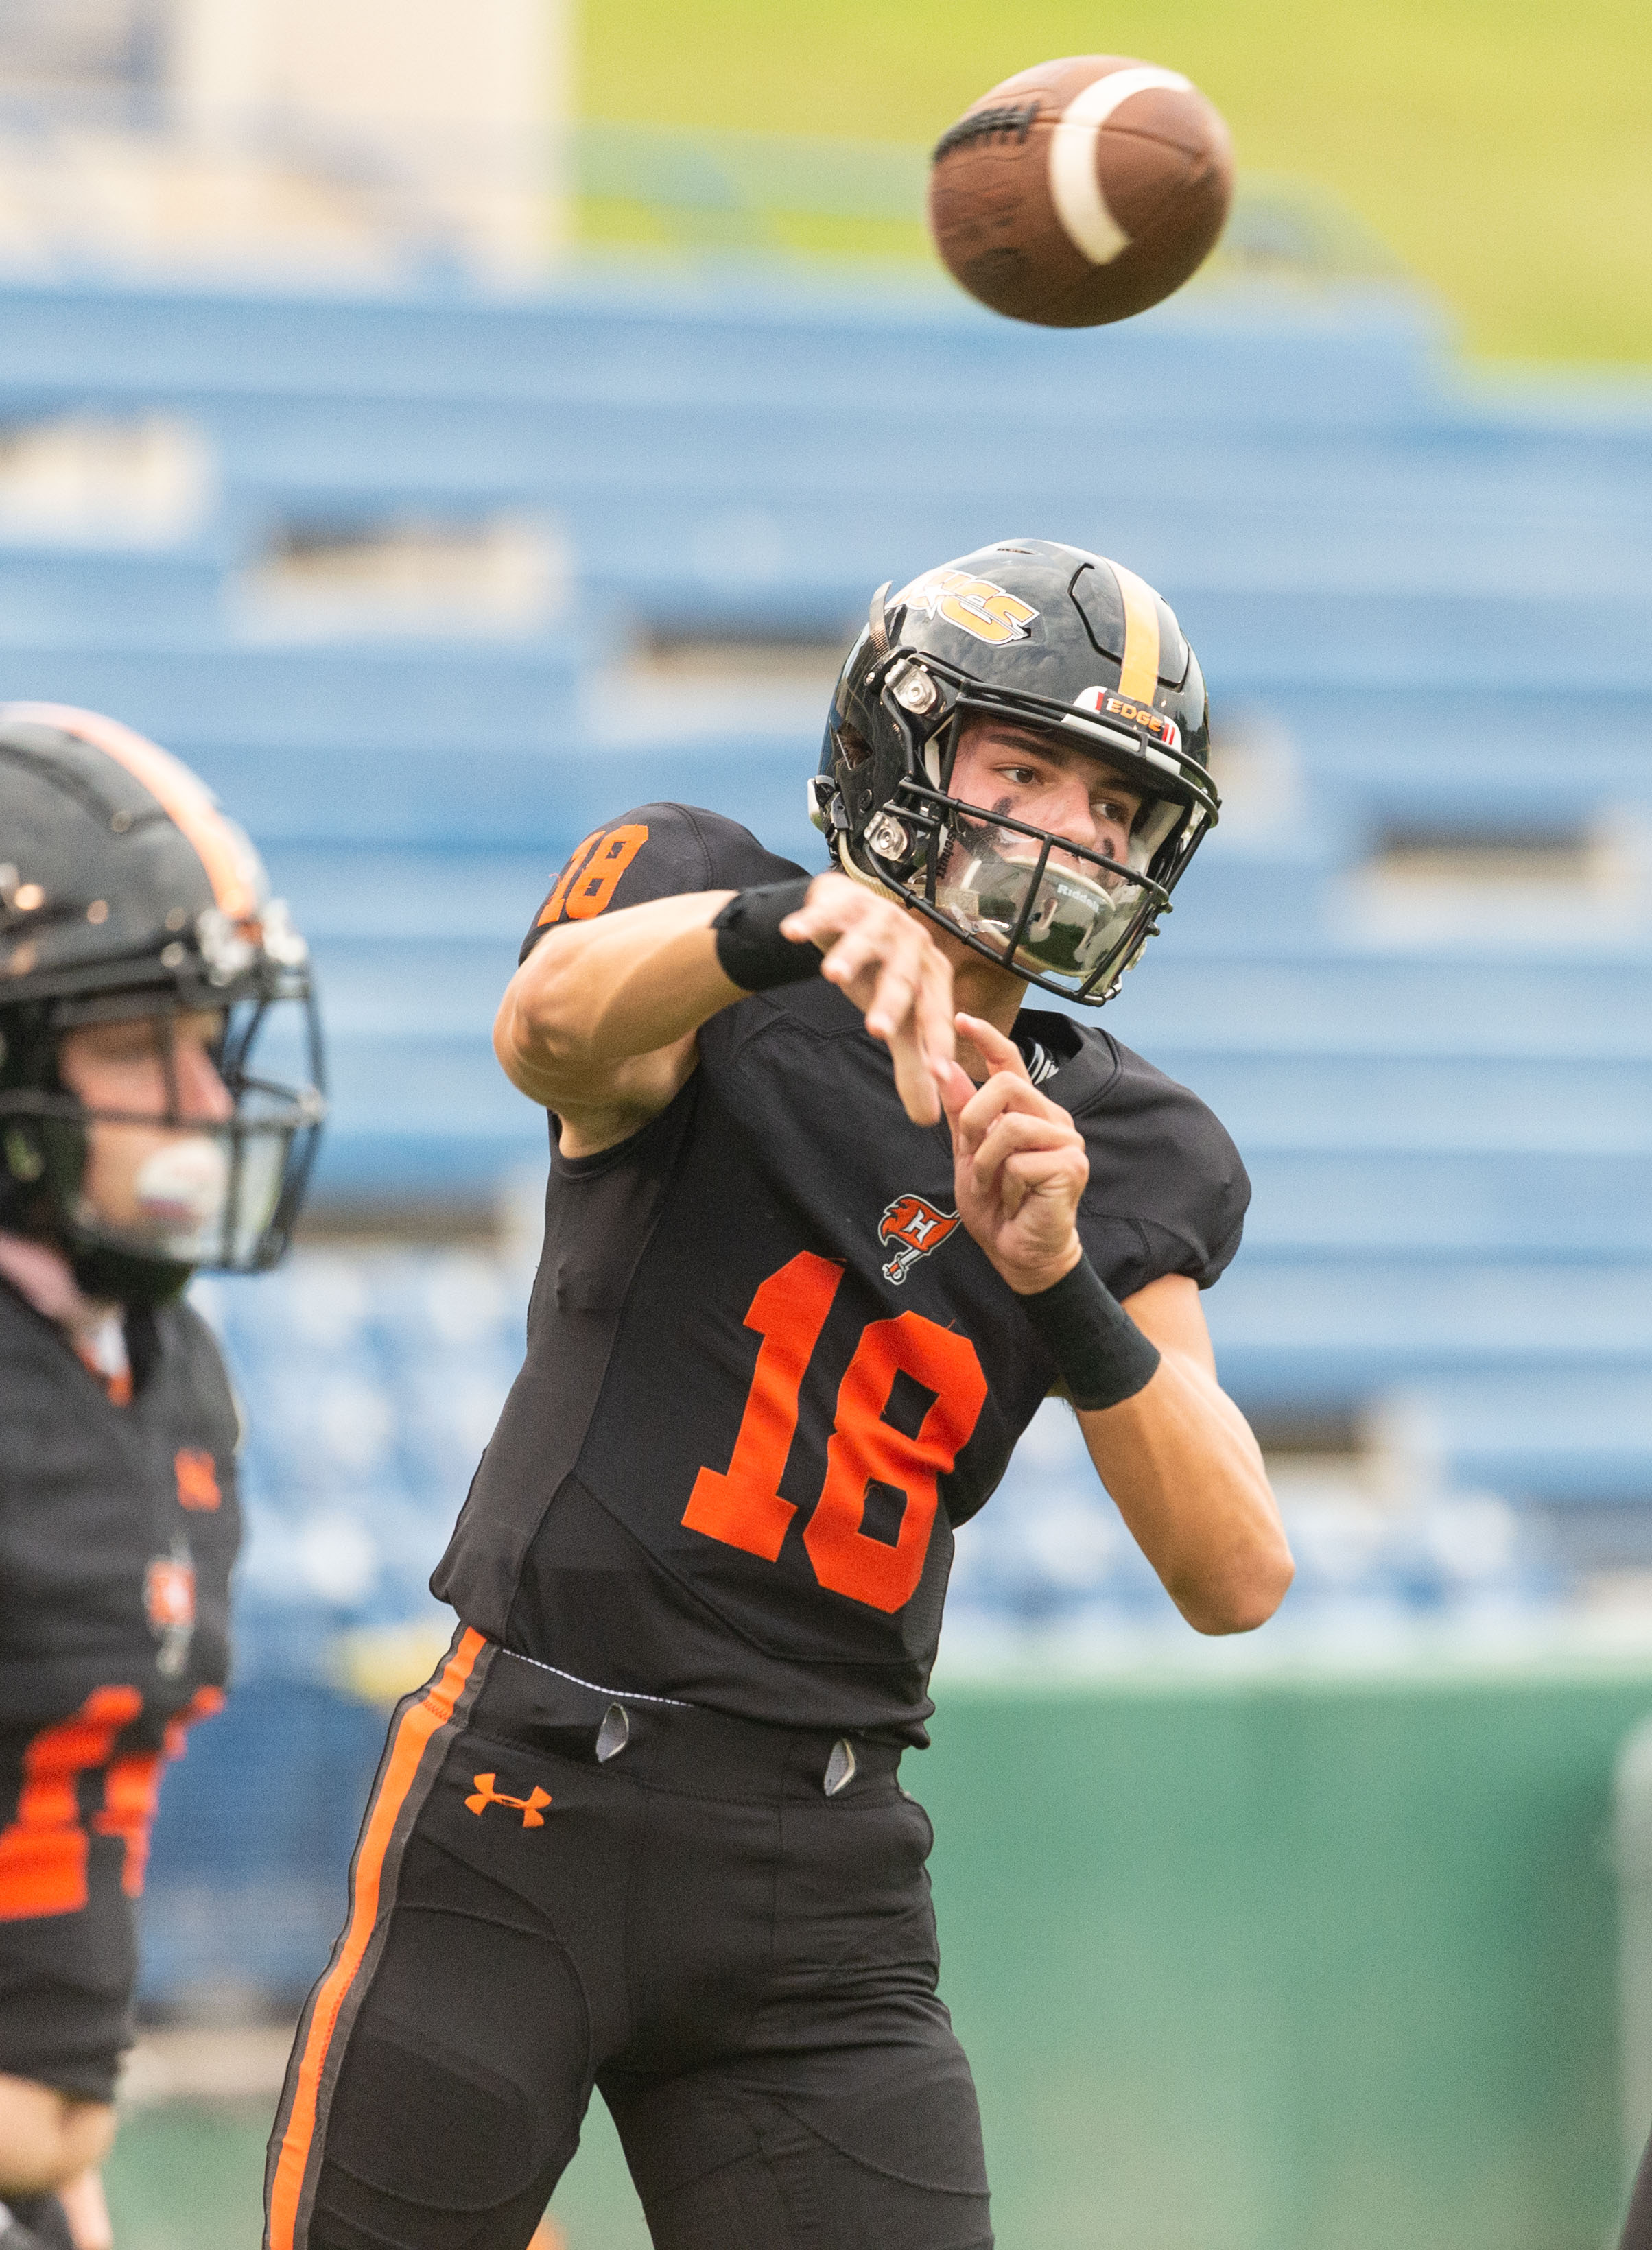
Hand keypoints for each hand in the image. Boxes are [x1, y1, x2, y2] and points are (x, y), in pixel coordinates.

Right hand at [780, 874, 955, 1124]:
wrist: (855, 915)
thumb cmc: (881, 973)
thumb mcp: (898, 1019)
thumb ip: (912, 1066)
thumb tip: (927, 1119)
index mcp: (932, 974)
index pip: (937, 1013)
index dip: (938, 1043)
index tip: (937, 1073)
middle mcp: (911, 943)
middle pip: (901, 977)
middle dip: (890, 1003)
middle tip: (876, 1030)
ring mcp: (878, 919)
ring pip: (865, 941)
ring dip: (849, 956)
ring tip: (831, 975)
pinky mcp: (843, 902)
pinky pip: (824, 913)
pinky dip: (809, 921)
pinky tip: (791, 934)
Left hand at [939, 1013, 1087, 1291]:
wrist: (1018, 1252)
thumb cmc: (997, 1206)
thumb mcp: (966, 1153)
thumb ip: (960, 1111)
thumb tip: (944, 1064)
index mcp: (1028, 1111)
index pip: (1010, 1062)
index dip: (987, 1037)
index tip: (961, 1018)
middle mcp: (1052, 1118)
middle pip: (1006, 1086)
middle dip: (974, 1121)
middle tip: (970, 1155)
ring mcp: (1067, 1140)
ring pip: (1010, 1125)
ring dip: (986, 1162)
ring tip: (992, 1185)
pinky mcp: (1072, 1165)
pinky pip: (1020, 1159)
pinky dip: (1005, 1183)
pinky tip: (1016, 1199)